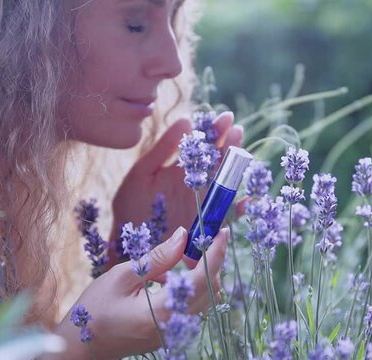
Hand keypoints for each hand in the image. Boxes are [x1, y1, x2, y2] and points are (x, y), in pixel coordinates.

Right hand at [52, 227, 228, 358]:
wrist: (82, 346)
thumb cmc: (95, 310)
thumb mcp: (123, 276)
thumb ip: (157, 258)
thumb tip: (182, 236)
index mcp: (163, 310)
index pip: (203, 278)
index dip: (216, 253)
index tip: (222, 231)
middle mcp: (175, 325)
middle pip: (210, 289)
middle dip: (208, 261)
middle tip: (191, 242)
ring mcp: (175, 332)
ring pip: (204, 299)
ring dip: (198, 274)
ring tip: (175, 260)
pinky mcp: (171, 333)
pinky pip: (191, 306)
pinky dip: (187, 287)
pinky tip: (162, 279)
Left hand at [109, 112, 242, 263]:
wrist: (127, 246)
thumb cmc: (130, 209)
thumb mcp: (141, 175)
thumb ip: (162, 149)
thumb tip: (186, 120)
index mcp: (181, 169)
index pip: (203, 145)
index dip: (216, 131)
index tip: (226, 117)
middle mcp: (196, 184)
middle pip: (219, 161)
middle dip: (230, 144)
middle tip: (236, 129)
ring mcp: (203, 204)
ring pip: (226, 183)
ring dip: (236, 170)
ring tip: (241, 154)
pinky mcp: (207, 226)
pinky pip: (227, 216)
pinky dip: (237, 210)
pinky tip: (244, 200)